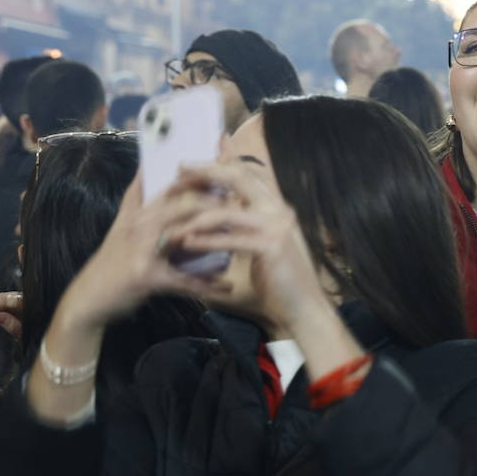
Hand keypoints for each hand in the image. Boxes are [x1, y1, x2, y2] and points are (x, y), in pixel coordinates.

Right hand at [56, 175, 228, 334]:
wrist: (88, 298)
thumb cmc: (112, 262)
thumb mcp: (122, 226)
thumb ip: (136, 200)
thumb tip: (147, 171)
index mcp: (138, 211)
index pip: (172, 184)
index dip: (201, 176)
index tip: (229, 173)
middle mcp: (139, 224)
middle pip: (182, 203)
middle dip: (215, 200)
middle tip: (243, 202)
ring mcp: (142, 249)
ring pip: (186, 235)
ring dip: (217, 237)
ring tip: (242, 238)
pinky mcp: (146, 276)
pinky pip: (184, 281)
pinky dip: (207, 286)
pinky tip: (228, 288)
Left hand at [166, 161, 329, 334]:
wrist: (305, 308)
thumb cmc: (281, 282)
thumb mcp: (260, 246)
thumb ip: (243, 228)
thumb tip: (215, 215)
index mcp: (277, 208)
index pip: (246, 174)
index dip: (217, 167)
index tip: (190, 168)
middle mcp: (279, 211)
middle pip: (239, 177)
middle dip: (205, 172)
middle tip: (178, 171)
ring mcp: (277, 227)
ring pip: (227, 212)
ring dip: (194, 217)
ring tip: (172, 223)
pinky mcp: (271, 247)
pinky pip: (230, 239)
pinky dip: (206, 240)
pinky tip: (187, 242)